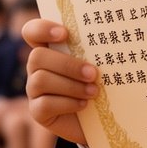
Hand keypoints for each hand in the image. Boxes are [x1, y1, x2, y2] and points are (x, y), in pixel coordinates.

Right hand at [23, 18, 99, 146]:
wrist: (100, 119)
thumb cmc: (101, 84)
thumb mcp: (100, 65)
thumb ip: (98, 50)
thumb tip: (114, 35)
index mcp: (49, 49)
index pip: (32, 32)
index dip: (43, 29)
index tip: (65, 33)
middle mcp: (37, 68)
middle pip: (37, 56)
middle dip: (67, 64)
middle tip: (93, 73)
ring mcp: (34, 90)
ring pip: (41, 80)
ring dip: (71, 86)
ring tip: (94, 91)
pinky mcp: (37, 111)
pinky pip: (45, 104)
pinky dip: (67, 103)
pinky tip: (84, 104)